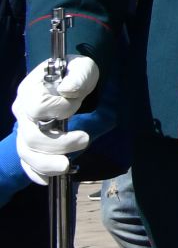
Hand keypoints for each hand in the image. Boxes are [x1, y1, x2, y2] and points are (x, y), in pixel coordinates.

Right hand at [10, 55, 98, 184]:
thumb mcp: (83, 67)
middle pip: (29, 136)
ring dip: (46, 163)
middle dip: (57, 143)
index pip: (36, 107)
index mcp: (30, 91)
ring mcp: (26, 130)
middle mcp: (23, 112)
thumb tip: (68, 90)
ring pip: (26, 153)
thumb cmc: (77, 74)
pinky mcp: (33, 145)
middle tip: (85, 140)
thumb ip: (78, 76)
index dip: (57, 109)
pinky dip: (37, 173)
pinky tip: (48, 180)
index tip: (75, 105)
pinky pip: (28, 164)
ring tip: (67, 166)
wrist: (75, 83)